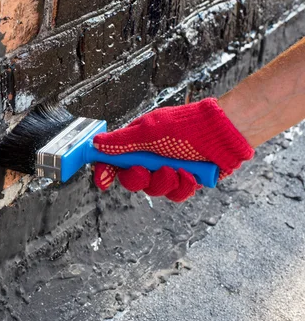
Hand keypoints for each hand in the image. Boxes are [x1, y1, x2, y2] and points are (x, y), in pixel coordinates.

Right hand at [92, 98, 253, 201]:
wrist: (224, 134)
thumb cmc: (187, 125)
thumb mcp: (149, 131)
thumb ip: (120, 141)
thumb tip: (95, 143)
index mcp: (138, 142)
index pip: (114, 160)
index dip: (105, 170)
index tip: (102, 180)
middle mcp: (151, 157)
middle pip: (131, 180)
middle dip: (138, 178)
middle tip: (145, 170)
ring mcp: (168, 170)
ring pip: (154, 190)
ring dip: (164, 181)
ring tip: (177, 169)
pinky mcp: (186, 181)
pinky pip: (175, 195)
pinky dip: (182, 186)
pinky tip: (190, 174)